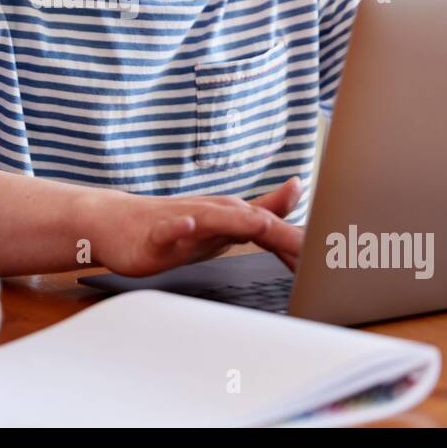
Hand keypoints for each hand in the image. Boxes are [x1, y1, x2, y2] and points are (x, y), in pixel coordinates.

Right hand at [83, 177, 305, 276]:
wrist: (115, 222)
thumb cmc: (171, 223)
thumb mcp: (223, 219)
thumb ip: (262, 206)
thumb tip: (298, 187)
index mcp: (231, 214)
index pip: (274, 226)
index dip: (302, 243)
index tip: (331, 260)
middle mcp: (212, 212)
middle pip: (252, 220)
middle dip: (284, 235)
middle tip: (313, 253)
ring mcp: (182, 221)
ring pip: (213, 218)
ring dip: (237, 220)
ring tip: (260, 225)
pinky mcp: (153, 235)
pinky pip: (166, 230)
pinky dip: (178, 227)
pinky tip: (187, 225)